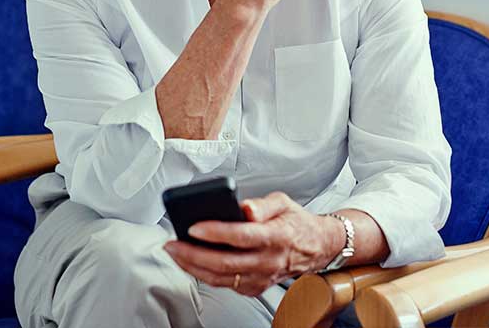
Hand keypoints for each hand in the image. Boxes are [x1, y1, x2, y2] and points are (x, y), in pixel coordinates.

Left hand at [163, 191, 342, 295]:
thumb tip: (244, 208)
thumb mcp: (283, 202)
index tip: (194, 227)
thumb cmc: (296, 223)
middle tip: (173, 244)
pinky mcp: (255, 287)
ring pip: (220, 278)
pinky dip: (205, 275)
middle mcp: (269, 261)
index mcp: (276, 236)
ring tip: (176, 253)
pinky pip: (225, 284)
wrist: (316, 247)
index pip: (242, 236)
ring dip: (193, 267)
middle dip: (192, 254)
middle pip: (224, 262)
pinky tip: (192, 263)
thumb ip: (262, 204)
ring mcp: (261, 277)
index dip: (216, 232)